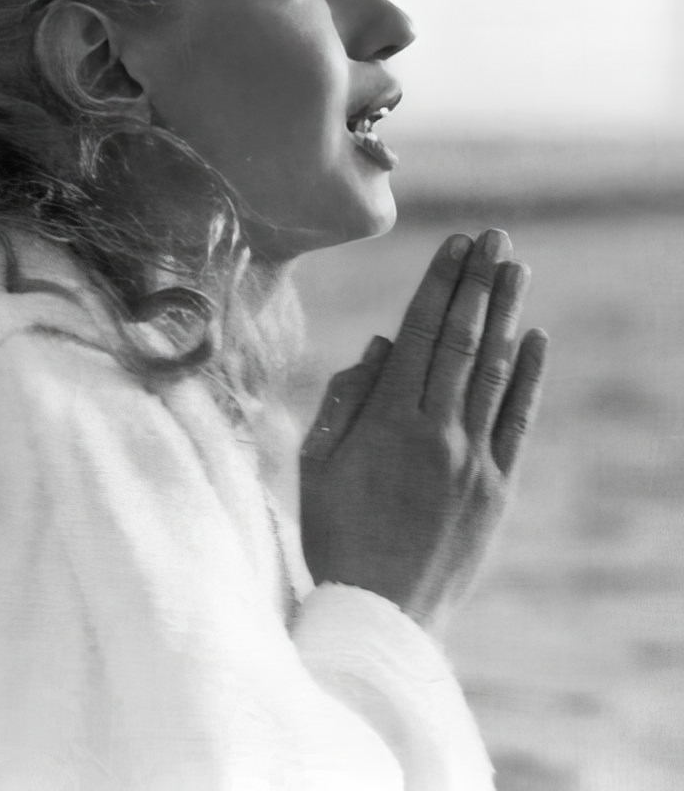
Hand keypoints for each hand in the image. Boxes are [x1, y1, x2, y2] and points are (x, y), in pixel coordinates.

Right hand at [300, 229, 547, 631]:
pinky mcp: (496, 489)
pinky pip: (517, 421)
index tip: (455, 245)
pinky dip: (527, 377)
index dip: (440, 284)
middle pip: (462, 341)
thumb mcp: (317, 462)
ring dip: (506, 315)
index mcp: (388, 421)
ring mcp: (473, 461)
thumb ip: (347, 396)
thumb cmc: (335, 534)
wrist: (382, 613)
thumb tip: (384, 342)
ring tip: (515, 270)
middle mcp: (437, 432)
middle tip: (493, 239)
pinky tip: (534, 341)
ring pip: (494, 371)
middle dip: (478, 284)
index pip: (420, 333)